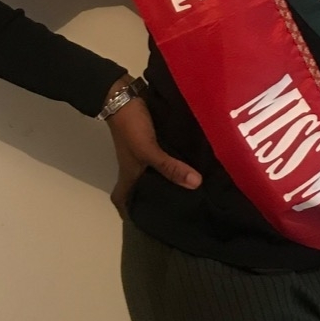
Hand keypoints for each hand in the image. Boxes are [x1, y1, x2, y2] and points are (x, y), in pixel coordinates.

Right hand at [103, 80, 201, 217]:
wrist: (124, 95)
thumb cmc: (131, 127)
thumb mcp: (149, 150)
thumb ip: (170, 167)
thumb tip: (196, 185)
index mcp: (129, 175)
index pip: (122, 201)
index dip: (129, 214)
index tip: (145, 225)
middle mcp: (136, 167)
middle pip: (143, 189)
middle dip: (157, 200)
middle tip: (181, 210)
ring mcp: (145, 153)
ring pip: (156, 173)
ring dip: (170, 180)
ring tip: (194, 190)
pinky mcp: (154, 140)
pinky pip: (166, 156)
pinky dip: (176, 161)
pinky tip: (194, 164)